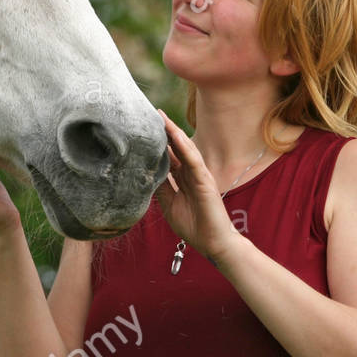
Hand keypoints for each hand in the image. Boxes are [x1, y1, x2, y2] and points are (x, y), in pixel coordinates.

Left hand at [155, 111, 241, 261]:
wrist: (213, 243)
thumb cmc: (194, 226)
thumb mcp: (169, 205)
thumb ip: (161, 188)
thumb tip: (144, 175)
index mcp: (182, 179)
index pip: (168, 156)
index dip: (157, 143)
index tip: (143, 128)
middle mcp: (191, 173)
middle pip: (175, 147)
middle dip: (164, 131)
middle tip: (150, 112)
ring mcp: (199, 175)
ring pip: (185, 148)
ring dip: (173, 132)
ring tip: (160, 116)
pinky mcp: (206, 180)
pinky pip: (194, 160)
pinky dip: (185, 146)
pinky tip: (175, 134)